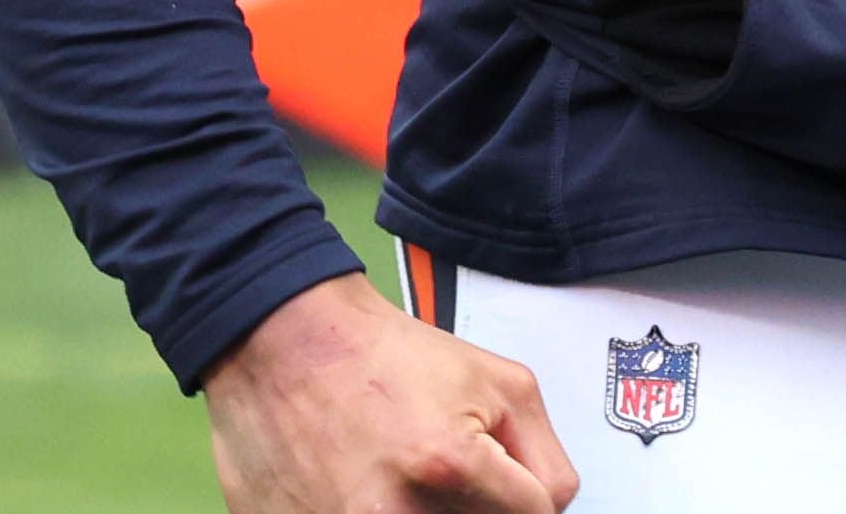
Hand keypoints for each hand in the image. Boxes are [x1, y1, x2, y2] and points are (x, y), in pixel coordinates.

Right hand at [206, 272, 580, 511]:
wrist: (292, 348)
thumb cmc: (387, 358)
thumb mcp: (501, 383)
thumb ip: (543, 451)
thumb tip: (552, 503)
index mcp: (449, 465)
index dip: (528, 495)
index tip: (510, 482)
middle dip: (478, 505)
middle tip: (447, 468)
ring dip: (432, 511)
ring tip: (406, 474)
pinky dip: (386, 511)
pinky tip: (371, 485)